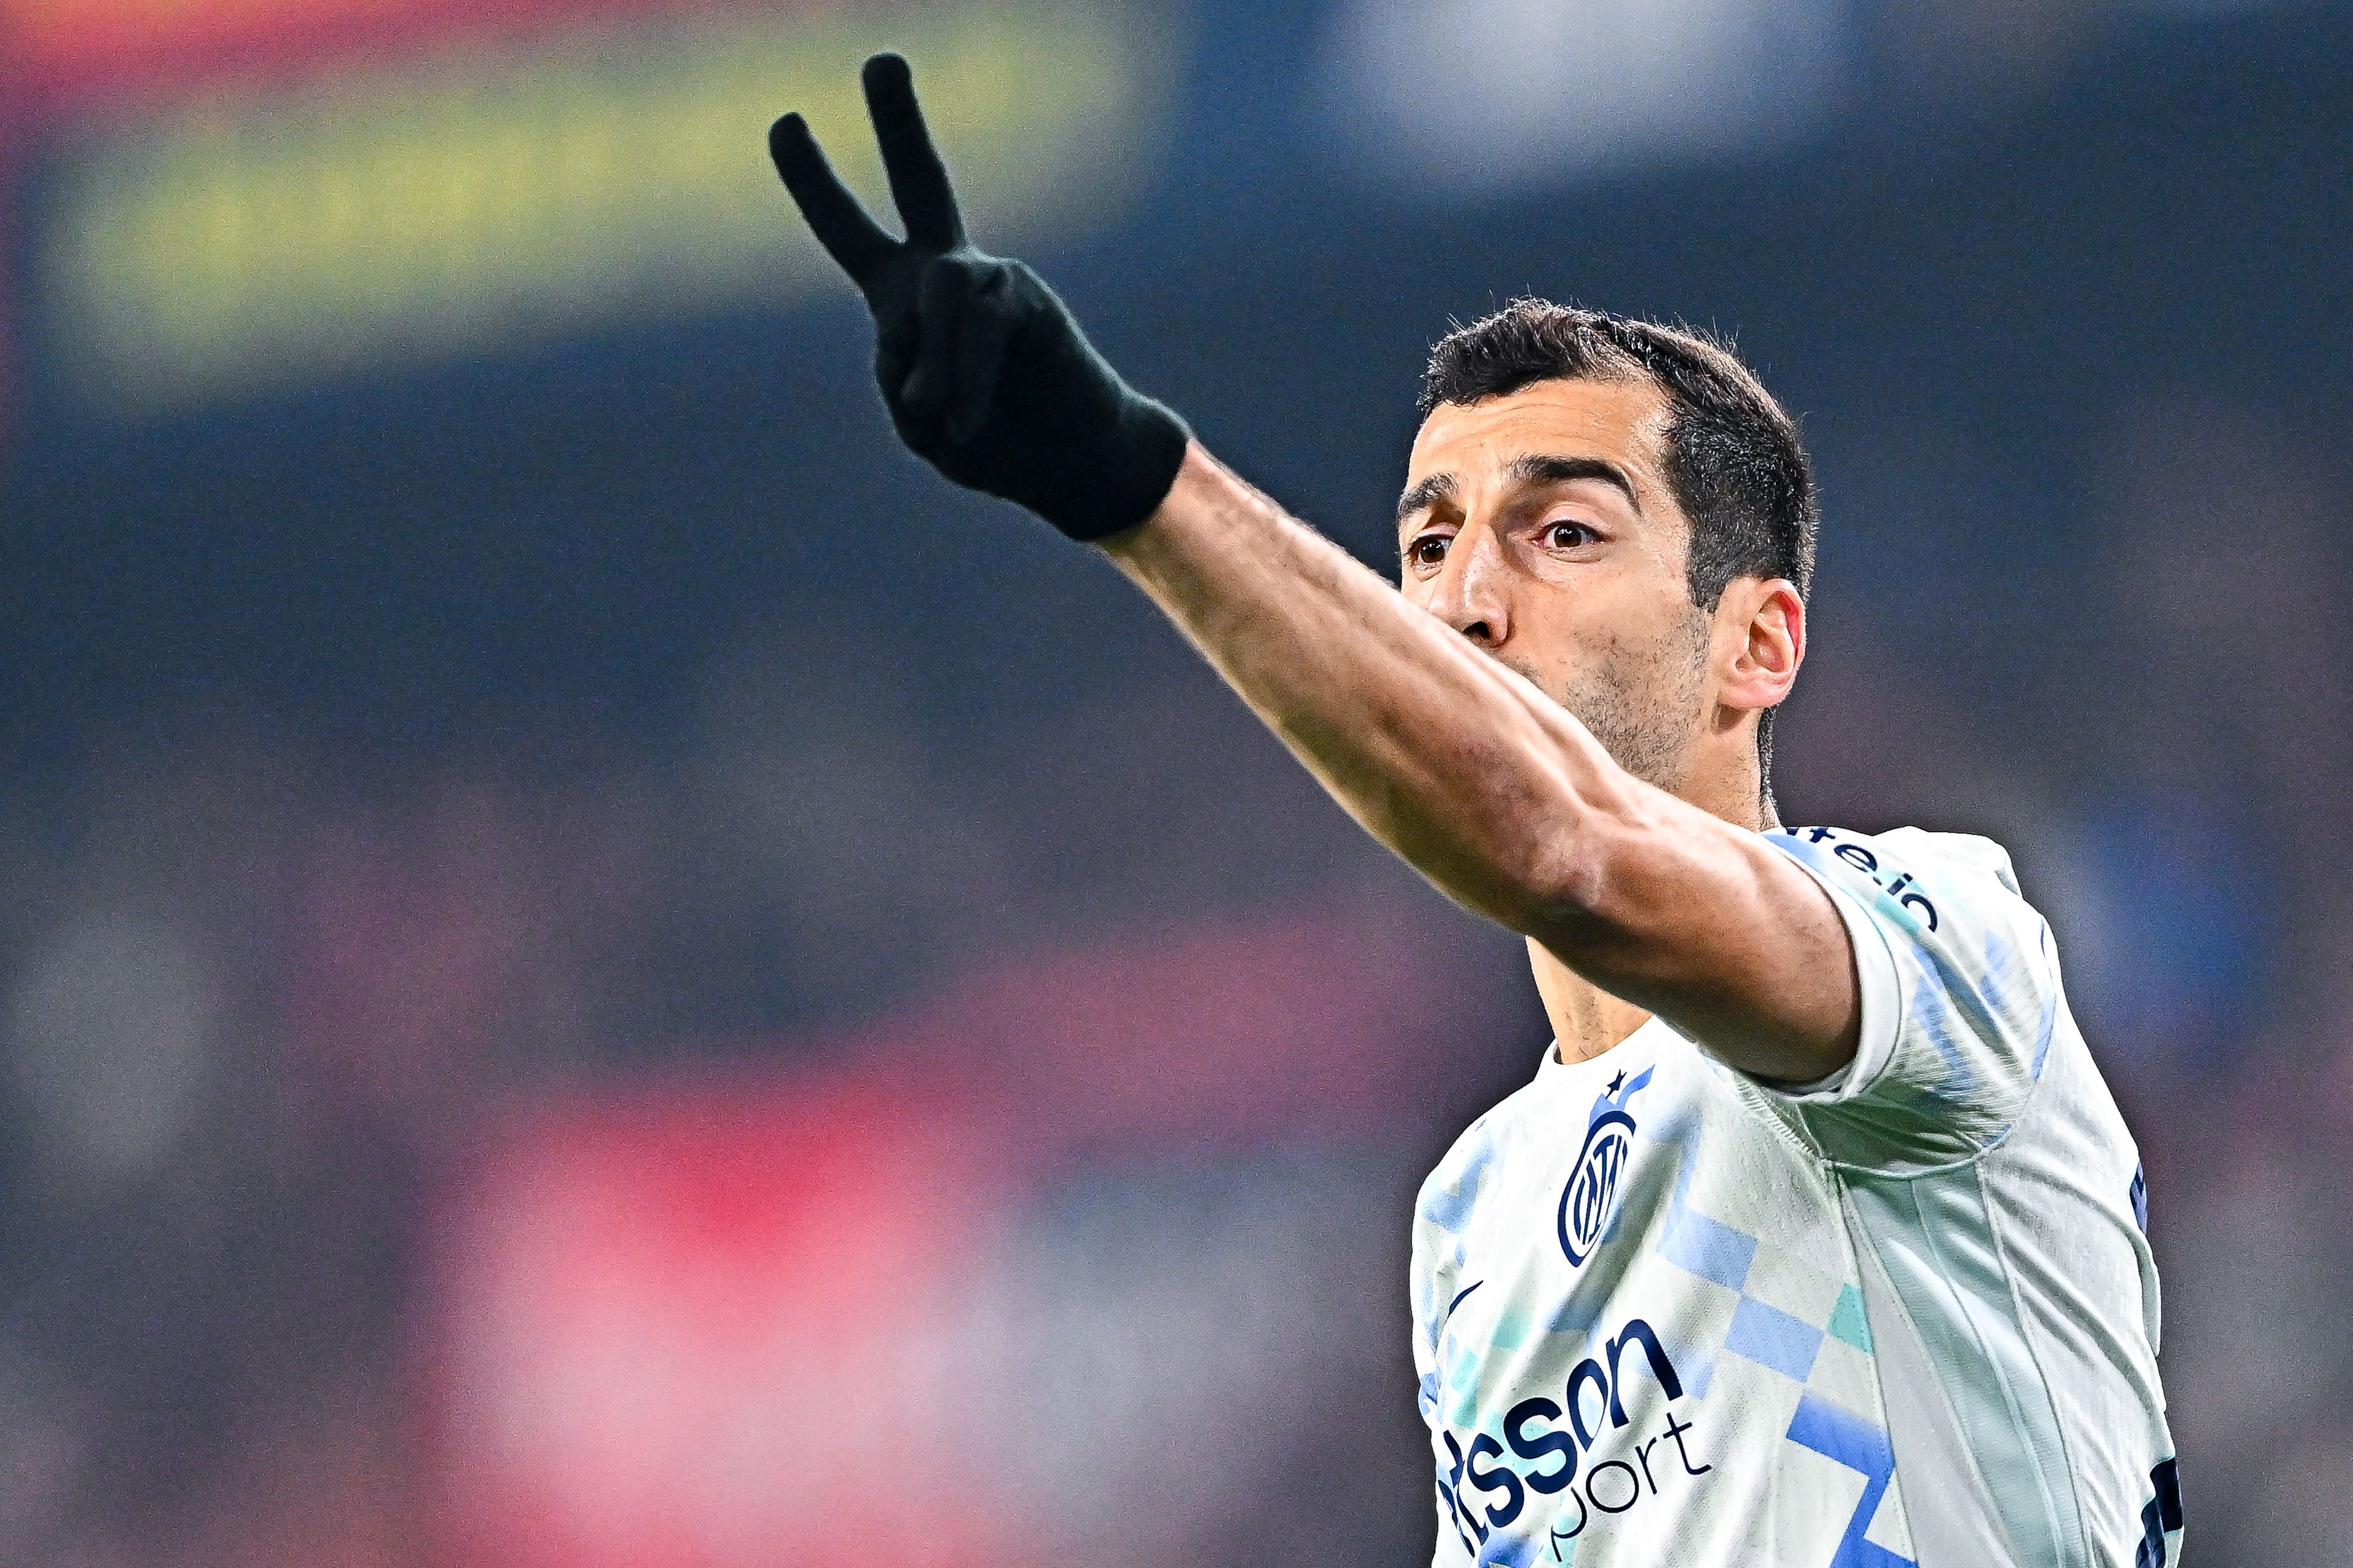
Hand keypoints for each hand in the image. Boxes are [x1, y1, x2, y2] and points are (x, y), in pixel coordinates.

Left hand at [768, 53, 1190, 540]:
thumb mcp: (920, 424)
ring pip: (940, 290)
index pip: (850, 230)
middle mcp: (946, 271)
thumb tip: (909, 337)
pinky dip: (969, 380)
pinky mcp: (1028, 302)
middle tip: (883, 62)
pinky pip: (982, 327)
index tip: (784, 123)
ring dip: (936, 362)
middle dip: (901, 122)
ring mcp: (991, 281)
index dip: (814, 181)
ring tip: (936, 416)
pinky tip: (965, 423)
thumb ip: (900, 381)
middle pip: (922, 181)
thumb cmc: (992, 442)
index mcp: (903, 296)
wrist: (1070, 463)